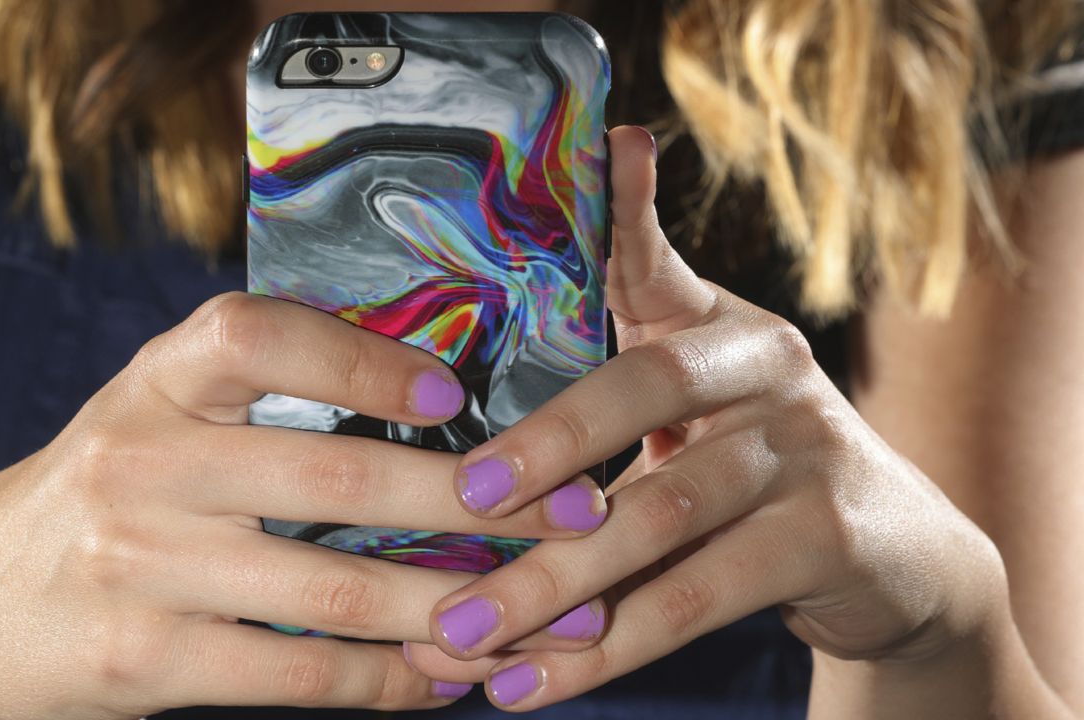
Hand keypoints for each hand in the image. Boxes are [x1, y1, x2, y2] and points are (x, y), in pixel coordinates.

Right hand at [0, 293, 602, 719]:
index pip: (257, 336)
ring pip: (337, 590)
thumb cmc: (101, 495)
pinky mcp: (144, 660)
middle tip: (580, 517)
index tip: (455, 394)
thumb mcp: (156, 419)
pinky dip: (390, 680)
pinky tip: (448, 677)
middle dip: (478, 504)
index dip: (363, 358)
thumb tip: (435, 401)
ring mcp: (141, 565)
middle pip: (336, 477)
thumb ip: (260, 400)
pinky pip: (299, 674)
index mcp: (157, 382)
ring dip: (459, 608)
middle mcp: (144, 460)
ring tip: (550, 616)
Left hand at [403, 126, 1005, 709]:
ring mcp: (805, 449)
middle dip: (544, 448)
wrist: (894, 559)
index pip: (654, 257)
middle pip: (643, 391)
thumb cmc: (754, 474)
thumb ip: (612, 385)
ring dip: (551, 583)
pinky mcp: (827, 537)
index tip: (595, 158)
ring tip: (462, 633)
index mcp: (717, 327)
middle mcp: (766, 368)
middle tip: (459, 503)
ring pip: (662, 513)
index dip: (618, 212)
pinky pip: (698, 597)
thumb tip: (490, 395)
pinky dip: (607, 650)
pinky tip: (533, 684)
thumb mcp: (696, 412)